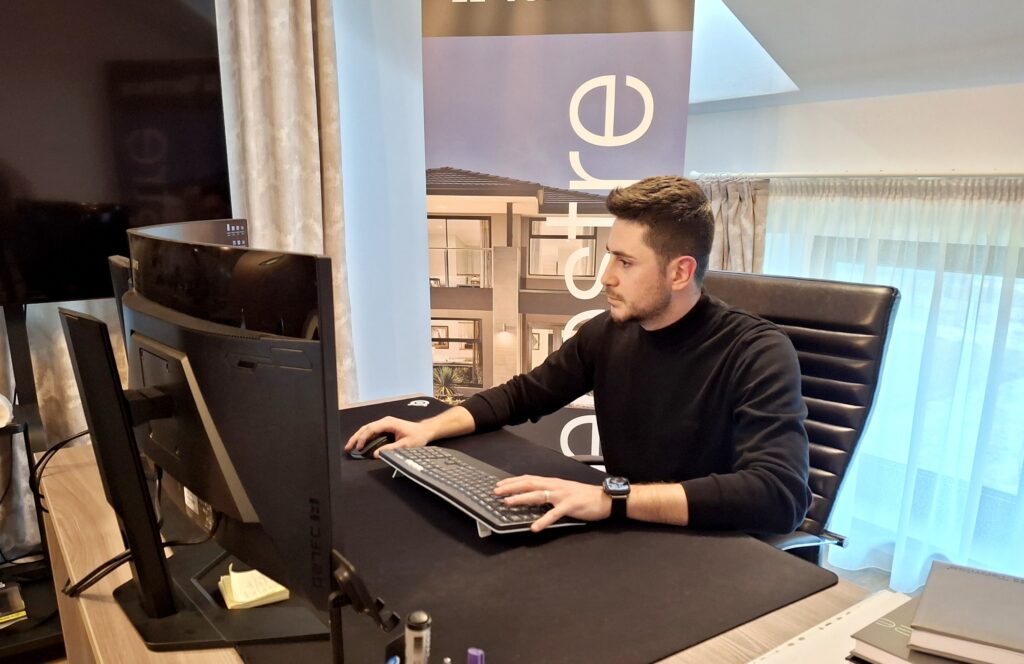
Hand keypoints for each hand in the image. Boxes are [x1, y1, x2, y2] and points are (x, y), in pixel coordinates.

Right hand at [344, 416, 431, 458]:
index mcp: (389, 423)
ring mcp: (384, 424)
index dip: (363, 438)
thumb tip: (376, 454)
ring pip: (367, 429)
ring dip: (358, 437)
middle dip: (355, 437)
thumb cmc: (417, 436)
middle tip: (348, 447)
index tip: (359, 447)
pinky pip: (371, 432)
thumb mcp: (405, 444)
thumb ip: (390, 449)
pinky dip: (364, 438)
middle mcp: (385, 421)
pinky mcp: (385, 428)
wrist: (424, 431)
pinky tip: (360, 444)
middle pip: (366, 428)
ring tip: (350, 447)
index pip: (371, 429)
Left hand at [494, 475, 610, 531]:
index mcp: (553, 483)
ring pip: (537, 495)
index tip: (500, 485)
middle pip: (529, 484)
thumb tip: (535, 496)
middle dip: (511, 487)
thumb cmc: (585, 496)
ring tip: (508, 503)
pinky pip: (554, 514)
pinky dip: (543, 521)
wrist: (604, 498)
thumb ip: (550, 492)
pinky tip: (534, 527)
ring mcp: (562, 495)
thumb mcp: (564, 491)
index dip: (513, 481)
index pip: (529, 479)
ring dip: (521, 499)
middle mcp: (555, 486)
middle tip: (496, 492)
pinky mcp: (570, 506)